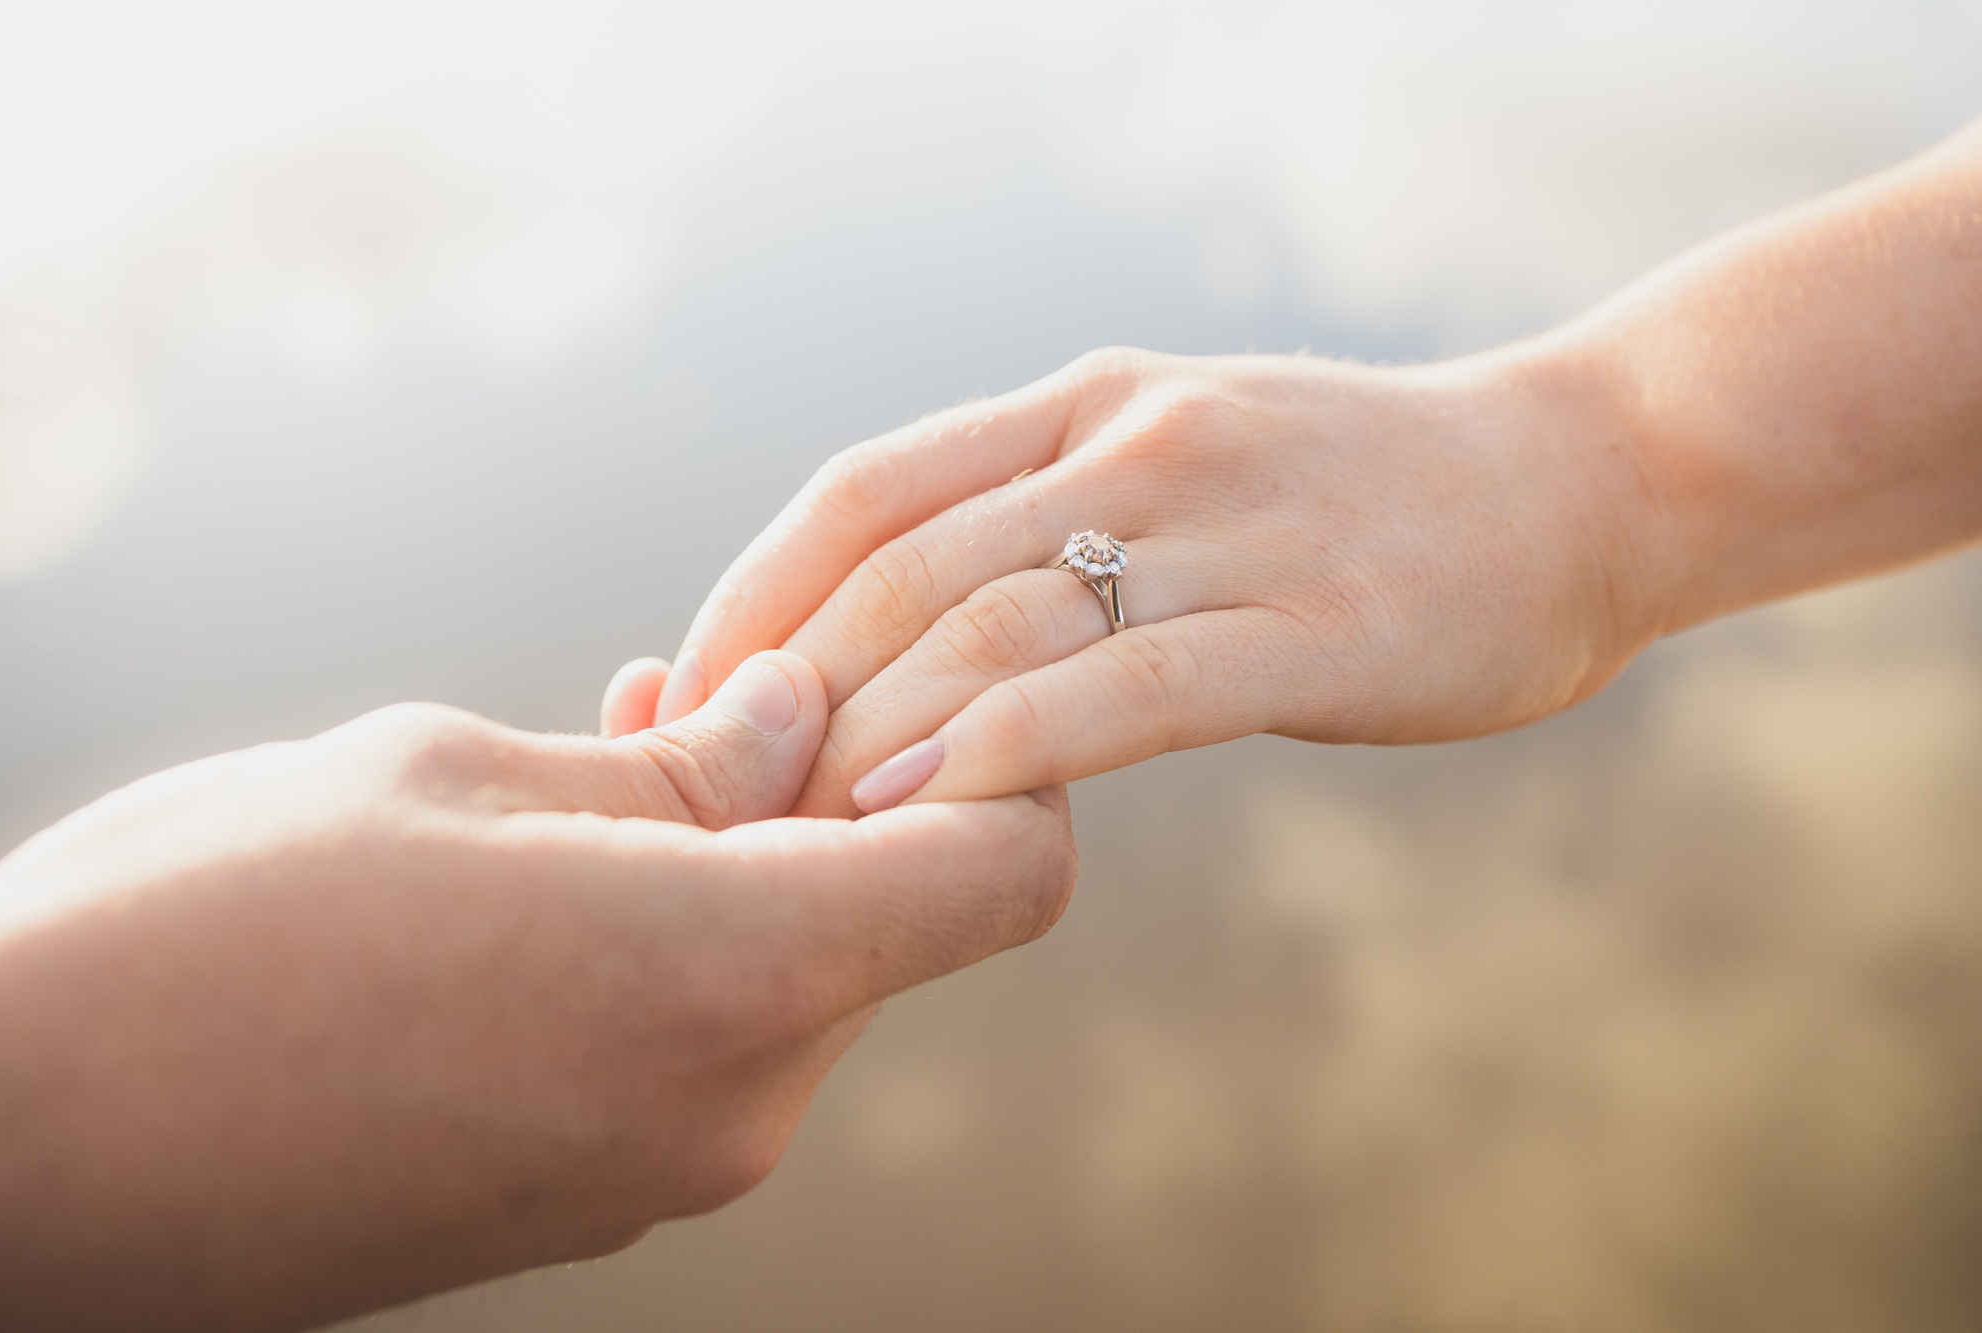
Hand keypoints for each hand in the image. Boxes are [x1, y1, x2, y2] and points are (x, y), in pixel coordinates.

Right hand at [0, 653, 1075, 1331]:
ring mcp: (658, 1174)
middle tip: (714, 688)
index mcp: (737, 976)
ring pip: (789, 979)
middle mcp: (734, 1105)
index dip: (1003, 761)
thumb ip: (673, 766)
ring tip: (608, 754)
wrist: (13, 1156)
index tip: (907, 682)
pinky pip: (697, 1048)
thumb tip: (801, 724)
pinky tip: (557, 868)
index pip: (1007, 874)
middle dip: (839, 792)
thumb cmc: (208, 932)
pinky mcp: (580, 1205)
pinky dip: (675, 947)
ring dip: (741, 862)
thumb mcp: (458, 778)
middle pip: (895, 920)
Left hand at [621, 344, 1655, 815]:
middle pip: (902, 566)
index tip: (687, 705)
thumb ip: (1051, 519)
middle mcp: (1134, 443)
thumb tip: (898, 635)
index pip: (863, 492)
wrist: (1583, 482)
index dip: (753, 599)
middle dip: (788, 694)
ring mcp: (1226, 527)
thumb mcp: (1181, 462)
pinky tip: (928, 811)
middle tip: (719, 802)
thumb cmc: (1361, 499)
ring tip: (792, 832)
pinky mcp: (1313, 626)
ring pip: (993, 627)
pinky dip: (1005, 750)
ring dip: (868, 732)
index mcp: (1084, 404)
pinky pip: (1126, 691)